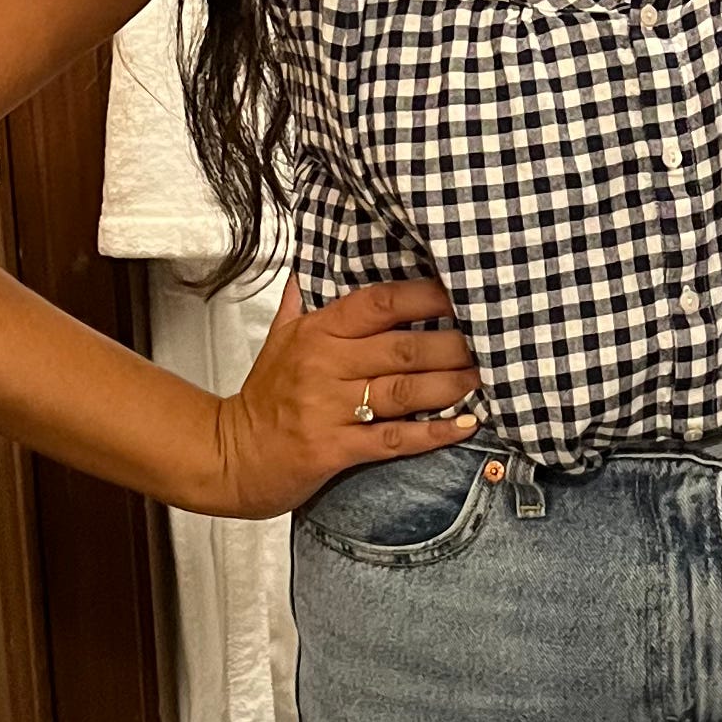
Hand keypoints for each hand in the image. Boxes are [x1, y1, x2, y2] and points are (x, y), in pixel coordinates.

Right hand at [196, 276, 481, 516]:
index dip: (425, 296)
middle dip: (453, 345)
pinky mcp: (334, 449)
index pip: (378, 302)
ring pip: (404, 391)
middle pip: (402, 347)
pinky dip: (434, 433)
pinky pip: (394, 440)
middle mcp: (323, 365)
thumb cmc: (264, 398)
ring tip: (485, 378)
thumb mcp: (279, 340)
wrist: (231, 456)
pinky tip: (465, 425)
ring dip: (451, 385)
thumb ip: (303, 302)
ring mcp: (328, 408)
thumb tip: (314, 265)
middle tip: (491, 341)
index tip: (462, 293)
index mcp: (316, 333)